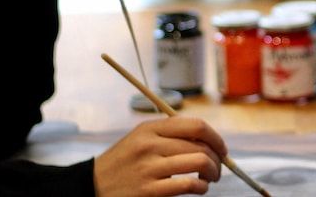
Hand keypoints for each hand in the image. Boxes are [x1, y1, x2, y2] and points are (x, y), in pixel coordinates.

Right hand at [93, 116, 226, 195]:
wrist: (93, 185)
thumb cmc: (123, 162)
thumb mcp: (140, 138)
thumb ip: (169, 134)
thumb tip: (207, 139)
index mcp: (150, 128)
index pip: (195, 125)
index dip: (215, 137)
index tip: (221, 148)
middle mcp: (150, 144)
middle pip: (200, 145)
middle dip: (217, 158)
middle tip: (217, 167)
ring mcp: (149, 167)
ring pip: (199, 162)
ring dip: (212, 172)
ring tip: (210, 178)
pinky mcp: (149, 190)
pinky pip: (188, 185)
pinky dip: (201, 187)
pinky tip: (199, 188)